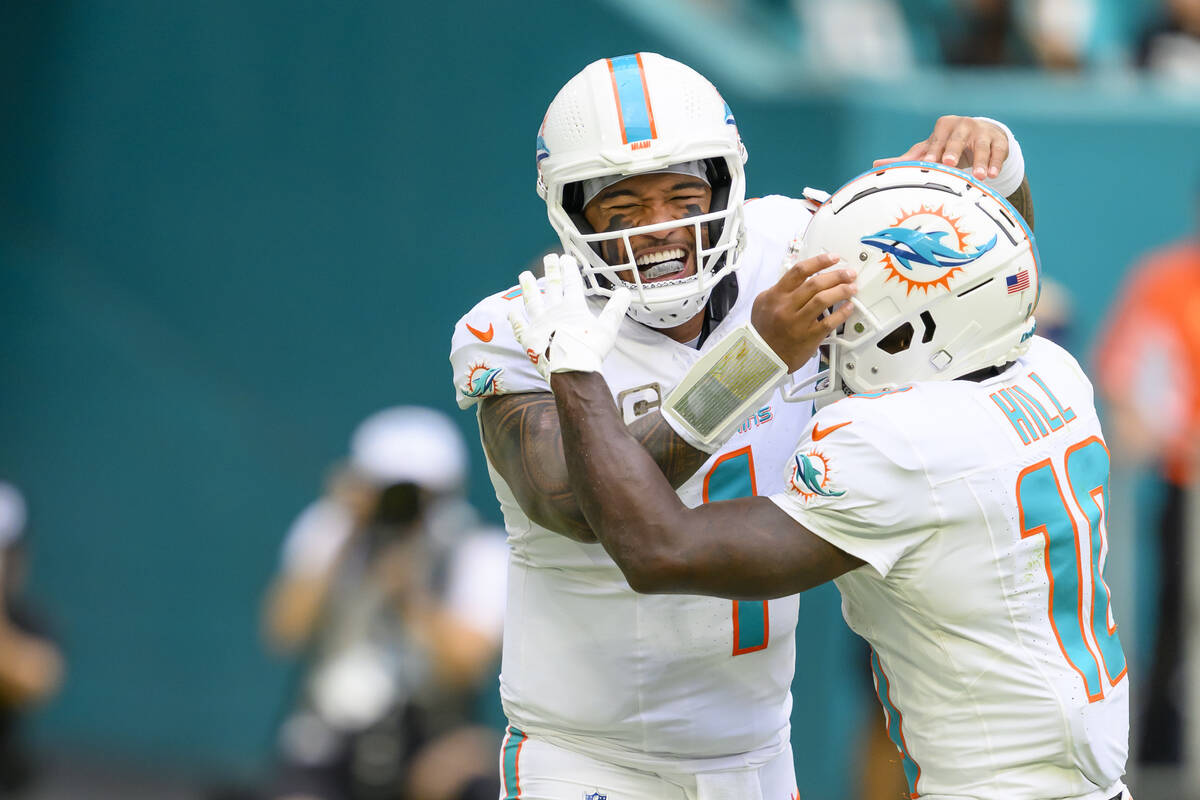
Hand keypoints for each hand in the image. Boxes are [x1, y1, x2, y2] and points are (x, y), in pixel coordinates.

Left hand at [508, 253, 630, 376]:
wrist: (571, 370)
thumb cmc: (590, 350)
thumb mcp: (608, 329)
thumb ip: (615, 309)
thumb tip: (626, 291)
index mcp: (573, 308)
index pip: (571, 283)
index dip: (569, 269)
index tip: (566, 258)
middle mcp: (554, 311)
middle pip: (551, 286)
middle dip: (551, 270)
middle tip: (549, 258)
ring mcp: (539, 324)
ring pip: (532, 301)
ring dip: (528, 287)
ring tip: (524, 275)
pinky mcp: (528, 339)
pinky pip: (519, 326)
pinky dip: (514, 318)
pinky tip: (510, 310)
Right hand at [751, 252, 855, 371]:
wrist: (762, 357)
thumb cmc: (764, 330)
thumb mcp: (763, 304)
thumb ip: (781, 289)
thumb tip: (802, 277)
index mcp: (776, 295)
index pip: (800, 271)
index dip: (819, 261)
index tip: (833, 258)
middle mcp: (786, 307)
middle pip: (815, 284)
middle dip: (836, 275)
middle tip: (849, 273)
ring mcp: (798, 323)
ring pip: (823, 300)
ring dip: (841, 291)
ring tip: (852, 287)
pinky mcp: (808, 338)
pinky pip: (828, 322)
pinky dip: (842, 313)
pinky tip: (849, 307)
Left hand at [872, 115, 1008, 181]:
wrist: (980, 135)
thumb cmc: (947, 145)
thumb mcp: (929, 148)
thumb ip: (907, 158)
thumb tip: (876, 164)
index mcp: (944, 126)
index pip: (937, 139)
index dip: (933, 150)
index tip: (929, 162)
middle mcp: (963, 125)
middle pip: (958, 137)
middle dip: (953, 150)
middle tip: (949, 163)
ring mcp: (982, 132)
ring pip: (981, 145)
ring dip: (980, 160)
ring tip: (980, 176)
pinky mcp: (999, 140)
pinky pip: (999, 151)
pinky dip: (996, 162)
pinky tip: (993, 175)